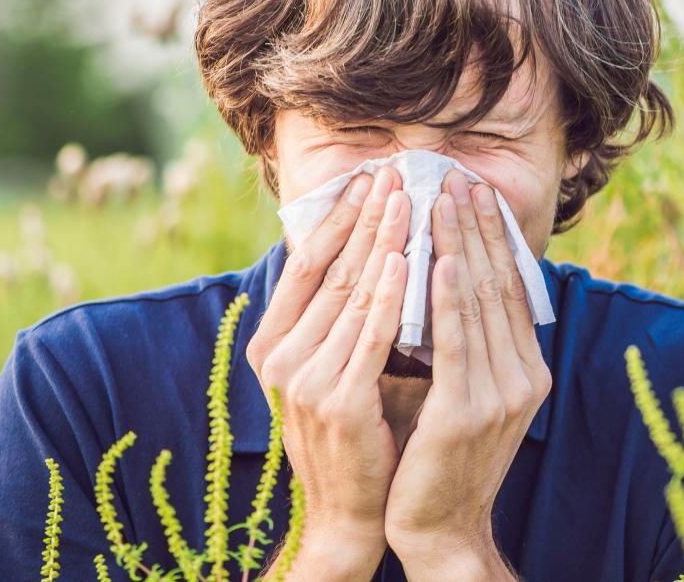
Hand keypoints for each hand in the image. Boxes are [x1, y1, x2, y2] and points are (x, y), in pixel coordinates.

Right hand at [244, 166, 410, 577]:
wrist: (351, 511)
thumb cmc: (355, 432)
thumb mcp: (337, 366)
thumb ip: (344, 317)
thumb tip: (375, 250)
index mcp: (274, 344)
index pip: (306, 265)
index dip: (338, 218)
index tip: (367, 177)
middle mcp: (280, 358)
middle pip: (330, 270)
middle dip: (366, 218)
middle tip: (394, 172)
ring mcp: (304, 380)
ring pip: (353, 295)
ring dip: (384, 241)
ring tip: (408, 199)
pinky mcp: (338, 402)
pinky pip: (371, 336)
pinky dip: (391, 295)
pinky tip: (409, 260)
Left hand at [384, 171, 551, 577]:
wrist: (439, 530)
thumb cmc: (439, 461)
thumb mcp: (463, 395)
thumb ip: (465, 347)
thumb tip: (449, 285)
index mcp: (526, 372)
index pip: (510, 290)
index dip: (494, 239)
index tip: (477, 193)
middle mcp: (523, 378)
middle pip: (500, 287)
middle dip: (479, 228)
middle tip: (461, 178)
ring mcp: (500, 396)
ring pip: (479, 305)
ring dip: (463, 246)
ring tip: (446, 200)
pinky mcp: (467, 413)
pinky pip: (457, 342)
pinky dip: (451, 297)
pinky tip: (444, 260)